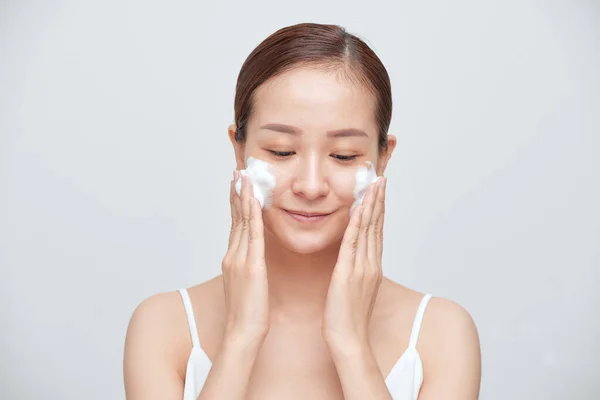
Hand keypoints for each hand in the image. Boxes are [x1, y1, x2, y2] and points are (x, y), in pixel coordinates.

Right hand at [221, 171, 269, 342]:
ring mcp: (239, 259)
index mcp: (233, 259)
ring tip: (242, 176)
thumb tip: (251, 259)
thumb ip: (247, 268)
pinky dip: (251, 213)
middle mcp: (232, 255)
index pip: (235, 225)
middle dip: (236, 194)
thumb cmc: (248, 313)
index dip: (236, 204)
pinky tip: (253, 198)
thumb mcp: (246, 285)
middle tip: (237, 173)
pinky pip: (252, 233)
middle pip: (234, 218)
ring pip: (241, 221)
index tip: (237, 186)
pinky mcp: (251, 265)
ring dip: (242, 197)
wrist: (243, 332)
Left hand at [322, 177, 385, 349]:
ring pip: (368, 230)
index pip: (377, 232)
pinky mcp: (348, 273)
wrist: (349, 339)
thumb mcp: (355, 290)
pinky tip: (359, 208)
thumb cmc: (348, 318)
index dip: (379, 210)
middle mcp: (371, 264)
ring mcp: (362, 268)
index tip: (379, 192)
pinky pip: (353, 243)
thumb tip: (354, 262)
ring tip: (374, 185)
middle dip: (379, 201)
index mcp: (372, 267)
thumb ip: (356, 272)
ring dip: (371, 205)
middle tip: (381, 179)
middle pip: (377, 226)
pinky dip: (357, 224)